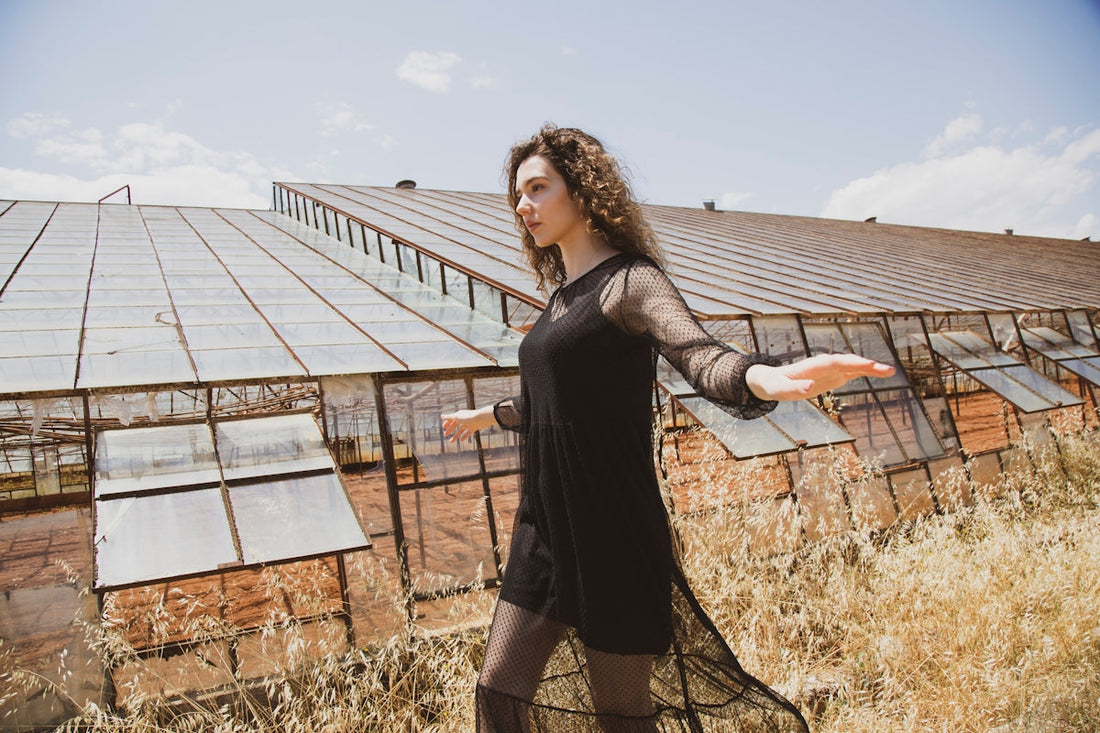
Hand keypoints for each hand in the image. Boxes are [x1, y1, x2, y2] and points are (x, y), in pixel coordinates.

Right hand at [441, 406, 495, 442]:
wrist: (482, 418)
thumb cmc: (469, 417)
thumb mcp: (457, 417)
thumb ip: (449, 417)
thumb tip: (441, 416)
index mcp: (460, 415)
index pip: (452, 418)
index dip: (447, 422)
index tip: (443, 427)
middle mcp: (464, 418)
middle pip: (456, 424)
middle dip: (450, 429)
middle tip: (445, 435)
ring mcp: (470, 423)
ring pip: (461, 430)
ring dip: (456, 435)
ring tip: (451, 442)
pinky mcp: (475, 427)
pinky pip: (468, 432)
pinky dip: (465, 436)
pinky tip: (461, 440)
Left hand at [746, 354, 895, 401]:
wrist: (771, 380)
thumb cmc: (774, 385)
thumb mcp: (780, 390)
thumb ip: (794, 389)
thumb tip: (810, 386)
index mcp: (813, 366)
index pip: (836, 362)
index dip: (852, 362)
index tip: (869, 364)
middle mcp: (824, 365)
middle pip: (849, 362)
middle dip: (867, 364)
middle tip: (887, 369)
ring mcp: (830, 370)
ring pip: (853, 366)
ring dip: (870, 367)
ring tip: (891, 371)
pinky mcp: (832, 376)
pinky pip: (852, 372)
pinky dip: (866, 372)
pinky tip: (880, 373)